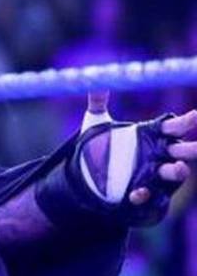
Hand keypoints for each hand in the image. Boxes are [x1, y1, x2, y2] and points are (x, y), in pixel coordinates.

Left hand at [81, 91, 194, 207]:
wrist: (89, 176)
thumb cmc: (101, 147)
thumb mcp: (96, 124)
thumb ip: (98, 102)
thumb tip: (98, 80)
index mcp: (155, 135)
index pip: (176, 126)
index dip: (187, 122)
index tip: (196, 116)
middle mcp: (161, 154)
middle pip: (185, 150)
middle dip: (193, 148)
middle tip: (196, 146)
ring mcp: (154, 175)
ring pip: (175, 173)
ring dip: (178, 171)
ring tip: (178, 168)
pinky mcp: (145, 193)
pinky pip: (150, 195)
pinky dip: (144, 193)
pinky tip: (135, 193)